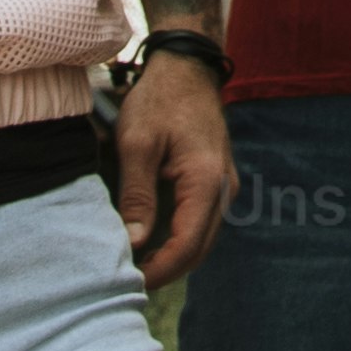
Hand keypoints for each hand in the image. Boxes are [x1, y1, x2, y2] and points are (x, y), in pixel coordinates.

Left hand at [111, 53, 230, 284]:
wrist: (186, 68)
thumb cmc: (159, 100)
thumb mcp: (137, 144)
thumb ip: (137, 196)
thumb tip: (134, 243)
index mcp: (205, 182)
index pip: (187, 246)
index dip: (159, 270)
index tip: (129, 281)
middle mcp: (222, 189)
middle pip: (199, 250)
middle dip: (166, 271)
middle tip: (128, 280)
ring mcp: (222, 186)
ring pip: (201, 239)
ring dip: (172, 256)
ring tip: (135, 264)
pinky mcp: (215, 182)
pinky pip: (200, 221)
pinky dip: (177, 238)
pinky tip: (149, 239)